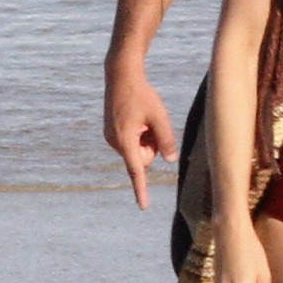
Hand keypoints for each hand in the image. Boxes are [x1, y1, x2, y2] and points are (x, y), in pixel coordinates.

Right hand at [103, 61, 178, 209]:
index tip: (144, 206)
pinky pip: (132, 141)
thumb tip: (171, 161)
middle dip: (153, 146)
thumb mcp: (159, 116)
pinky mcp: (112, 132)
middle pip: (144, 158)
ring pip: (139, 149)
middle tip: (152, 124)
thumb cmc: (141, 95)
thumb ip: (167, 140)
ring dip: (147, 137)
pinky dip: (140, 133)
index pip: (136, 170)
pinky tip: (137, 114)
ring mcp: (112, 137)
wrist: (121, 75)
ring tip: (143, 116)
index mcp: (125, 141)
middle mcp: (115, 142)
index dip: (141, 189)